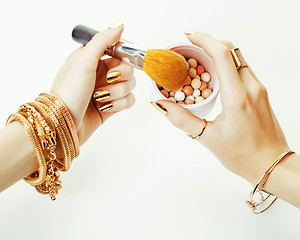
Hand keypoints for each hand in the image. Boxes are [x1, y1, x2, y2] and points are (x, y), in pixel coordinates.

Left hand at [50, 21, 134, 145]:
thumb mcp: (83, 60)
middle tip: (106, 82)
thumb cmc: (68, 92)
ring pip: (130, 86)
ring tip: (100, 98)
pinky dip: (119, 105)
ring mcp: (107, 90)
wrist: (62, 124)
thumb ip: (103, 41)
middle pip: (128, 70)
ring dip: (117, 93)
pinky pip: (129, 101)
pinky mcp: (112, 106)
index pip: (119, 53)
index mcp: (93, 59)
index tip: (115, 65)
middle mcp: (101, 74)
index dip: (122, 59)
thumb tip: (119, 24)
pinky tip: (106, 107)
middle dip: (120, 79)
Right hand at [154, 32, 288, 184]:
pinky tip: (213, 75)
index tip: (190, 36)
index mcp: (238, 97)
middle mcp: (251, 87)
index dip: (205, 40)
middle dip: (209, 43)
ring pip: (238, 58)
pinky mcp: (259, 92)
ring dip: (218, 52)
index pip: (223, 55)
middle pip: (231, 51)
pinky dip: (227, 64)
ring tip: (198, 59)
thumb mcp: (208, 138)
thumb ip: (182, 119)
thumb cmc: (244, 155)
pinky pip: (242, 69)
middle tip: (190, 47)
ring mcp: (258, 88)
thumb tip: (162, 105)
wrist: (271, 163)